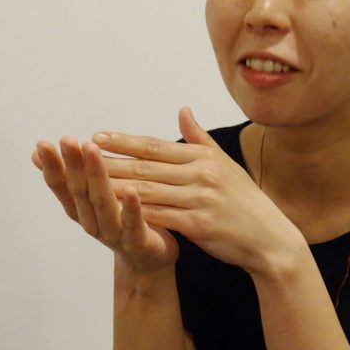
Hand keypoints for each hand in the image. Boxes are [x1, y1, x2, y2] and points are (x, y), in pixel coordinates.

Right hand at [31, 135, 178, 273]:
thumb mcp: (91, 197)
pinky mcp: (137, 243)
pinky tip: (131, 189)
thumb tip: (36, 152)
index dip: (52, 167)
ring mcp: (114, 234)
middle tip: (66, 140)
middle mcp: (93, 223)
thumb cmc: (120, 222)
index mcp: (81, 210)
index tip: (42, 144)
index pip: (62, 186)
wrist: (148, 262)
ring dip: (97, 176)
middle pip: (80, 192)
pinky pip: (133, 224)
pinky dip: (130, 208)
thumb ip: (70, 176)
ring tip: (92, 150)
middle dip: (73, 165)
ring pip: (103, 204)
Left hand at [94, 107, 301, 274]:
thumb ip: (199, 138)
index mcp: (203, 157)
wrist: (269, 239)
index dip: (124, 141)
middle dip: (110, 160)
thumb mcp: (224, 164)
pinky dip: (135, 213)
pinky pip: (160, 216)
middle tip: (80, 155)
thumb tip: (182, 110)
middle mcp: (201, 173)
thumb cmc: (245, 202)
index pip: (155, 145)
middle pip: (146, 166)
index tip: (97, 136)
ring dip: (115, 185)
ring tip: (88, 182)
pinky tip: (113, 212)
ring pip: (148, 189)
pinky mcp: (199, 224)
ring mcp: (200, 198)